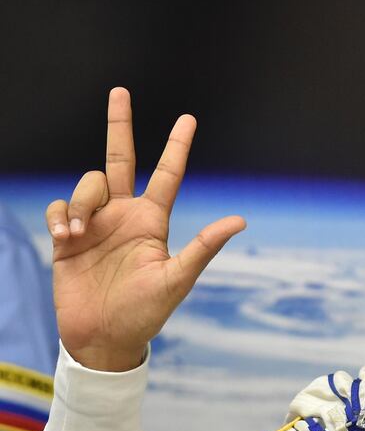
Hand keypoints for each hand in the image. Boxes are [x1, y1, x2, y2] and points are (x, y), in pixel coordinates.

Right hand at [46, 88, 245, 371]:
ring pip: (87, 185)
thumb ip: (203, 247)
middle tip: (121, 91)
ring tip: (79, 233)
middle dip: (120, 125)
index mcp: (153, 221)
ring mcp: (95, 224)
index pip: (167, 175)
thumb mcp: (177, 279)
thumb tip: (240, 220)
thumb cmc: (145, 313)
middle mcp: (125, 215)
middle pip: (121, 159)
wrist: (103, 338)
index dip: (177, 147)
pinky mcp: (66, 237)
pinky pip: (59, 206)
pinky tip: (67, 237)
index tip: (188, 119)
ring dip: (81, 202)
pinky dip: (61, 214)